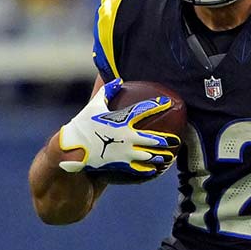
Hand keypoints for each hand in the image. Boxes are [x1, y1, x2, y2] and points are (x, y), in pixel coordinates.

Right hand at [57, 79, 179, 180]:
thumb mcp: (93, 106)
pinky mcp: (122, 165)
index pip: (144, 110)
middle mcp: (128, 137)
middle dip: (168, 140)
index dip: (158, 105)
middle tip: (177, 139)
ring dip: (162, 157)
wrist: (72, 150)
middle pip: (154, 139)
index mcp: (122, 121)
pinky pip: (140, 169)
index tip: (168, 102)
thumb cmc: (82, 126)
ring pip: (150, 156)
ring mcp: (126, 153)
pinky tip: (155, 170)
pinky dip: (149, 169)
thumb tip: (118, 80)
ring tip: (170, 157)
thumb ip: (107, 92)